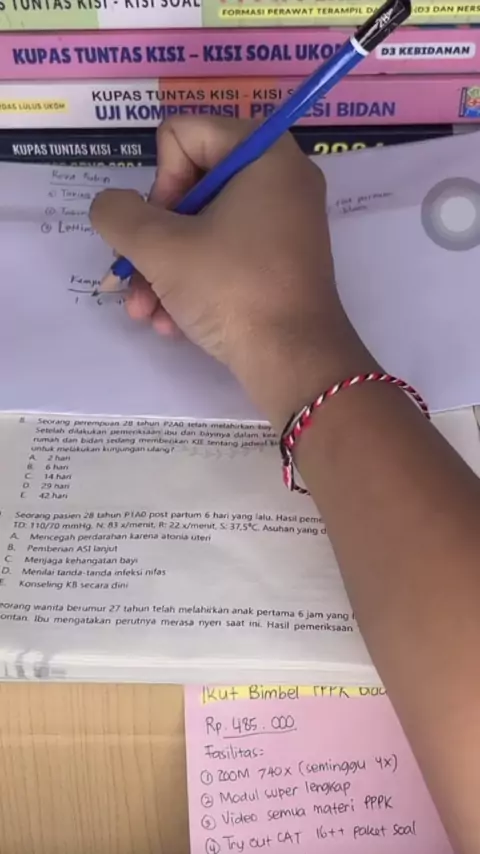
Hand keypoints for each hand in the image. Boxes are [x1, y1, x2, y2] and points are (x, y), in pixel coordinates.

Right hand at [90, 117, 375, 428]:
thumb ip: (118, 214)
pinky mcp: (280, 266)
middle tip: (137, 277)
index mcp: (263, 153)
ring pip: (200, 231)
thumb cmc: (232, 289)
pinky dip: (193, 286)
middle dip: (152, 241)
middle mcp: (280, 180)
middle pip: (188, 187)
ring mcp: (283, 226)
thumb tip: (112, 207)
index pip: (181, 136)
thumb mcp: (159, 247)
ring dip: (162, 272)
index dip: (159, 183)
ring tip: (144, 312)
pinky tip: (171, 323)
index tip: (163, 228)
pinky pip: (225, 258)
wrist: (294, 361)